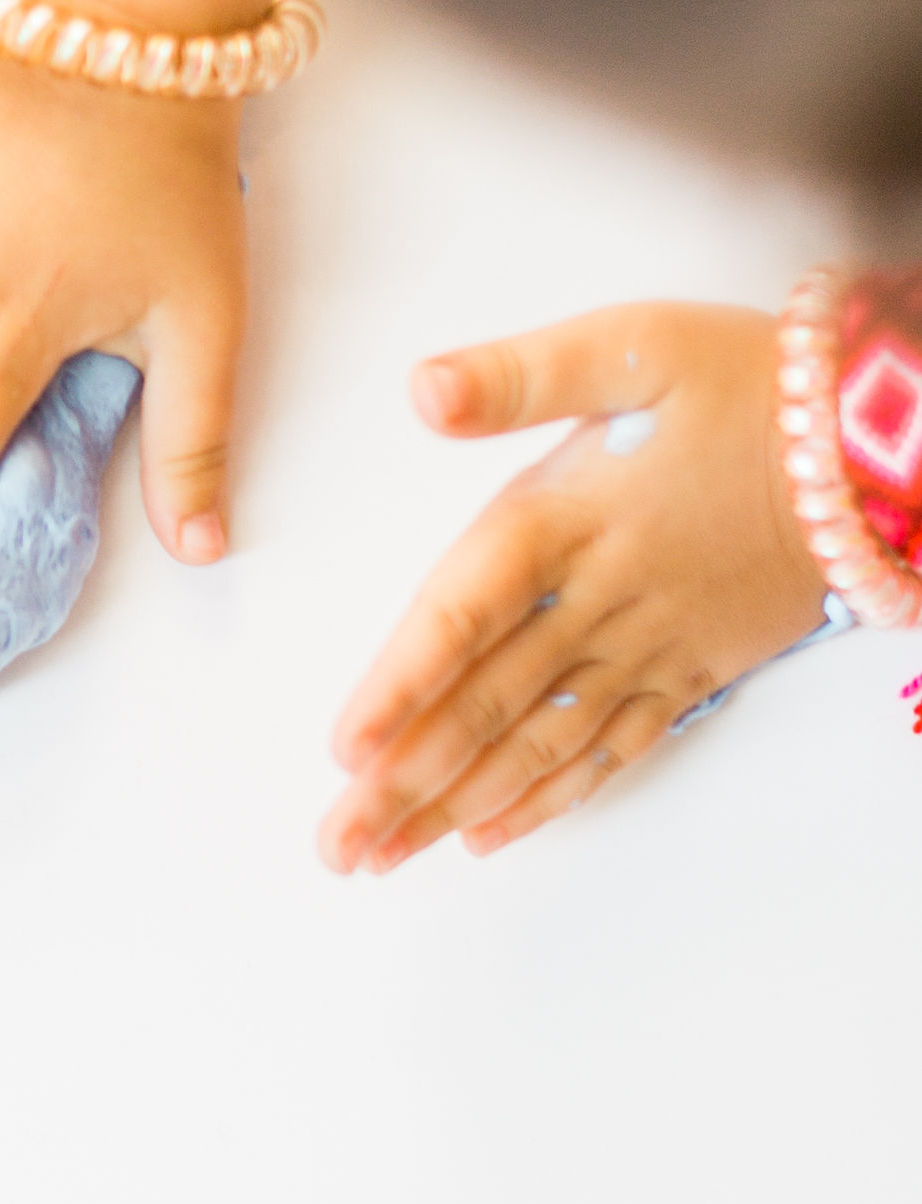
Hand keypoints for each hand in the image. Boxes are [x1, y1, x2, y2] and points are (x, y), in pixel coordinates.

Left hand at [320, 302, 829, 873]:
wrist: (873, 442)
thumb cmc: (747, 383)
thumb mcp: (634, 345)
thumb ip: (521, 376)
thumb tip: (422, 389)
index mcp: (566, 518)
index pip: (467, 614)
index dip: (404, 683)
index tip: (345, 748)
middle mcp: (599, 599)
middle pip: (486, 703)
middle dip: (404, 782)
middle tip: (334, 846)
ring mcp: (646, 646)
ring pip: (536, 743)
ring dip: (455, 805)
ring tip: (382, 858)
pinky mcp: (688, 672)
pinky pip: (610, 752)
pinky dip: (548, 799)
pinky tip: (488, 837)